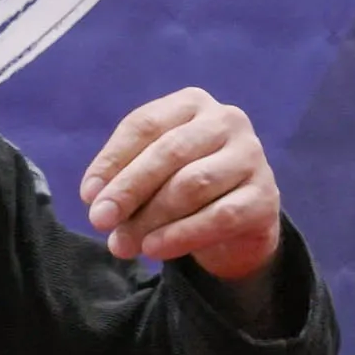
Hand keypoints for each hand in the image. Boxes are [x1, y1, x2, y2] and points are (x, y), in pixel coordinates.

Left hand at [76, 87, 284, 281]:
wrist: (238, 220)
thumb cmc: (184, 185)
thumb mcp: (152, 174)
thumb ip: (124, 179)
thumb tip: (96, 200)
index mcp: (192, 103)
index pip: (144, 124)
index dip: (112, 161)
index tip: (88, 196)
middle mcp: (227, 120)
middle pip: (169, 152)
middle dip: (128, 190)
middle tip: (99, 221)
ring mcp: (251, 156)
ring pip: (192, 185)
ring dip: (150, 218)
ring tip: (122, 244)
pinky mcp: (265, 196)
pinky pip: (219, 217)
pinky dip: (181, 235)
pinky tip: (154, 250)